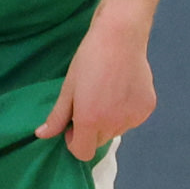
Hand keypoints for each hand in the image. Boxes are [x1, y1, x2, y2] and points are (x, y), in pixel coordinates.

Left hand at [36, 13, 154, 161]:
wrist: (121, 36)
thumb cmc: (89, 58)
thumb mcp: (68, 87)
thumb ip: (57, 116)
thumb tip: (41, 135)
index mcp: (91, 120)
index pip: (82, 152)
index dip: (74, 141)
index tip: (73, 122)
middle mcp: (114, 124)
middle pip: (99, 141)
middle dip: (91, 128)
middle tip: (90, 102)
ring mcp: (134, 117)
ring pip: (116, 130)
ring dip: (109, 120)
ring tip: (107, 92)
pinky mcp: (147, 108)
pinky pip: (131, 119)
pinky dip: (125, 111)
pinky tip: (122, 89)